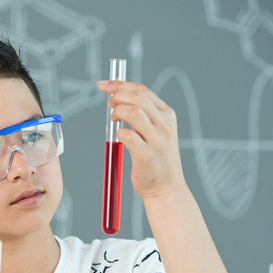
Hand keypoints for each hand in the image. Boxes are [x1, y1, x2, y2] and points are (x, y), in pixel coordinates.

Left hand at [97, 81, 185, 198]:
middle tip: (109, 105)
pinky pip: (127, 136)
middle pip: (137, 97)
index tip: (104, 85)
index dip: (120, 84)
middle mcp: (165, 125)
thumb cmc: (156, 159)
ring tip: (114, 121)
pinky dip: (118, 133)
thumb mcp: (156, 131)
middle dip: (117, 96)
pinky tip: (120, 138)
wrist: (166, 187)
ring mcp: (157, 141)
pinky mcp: (147, 156)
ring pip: (133, 112)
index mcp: (167, 115)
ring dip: (117, 113)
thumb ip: (142, 114)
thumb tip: (117, 94)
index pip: (142, 90)